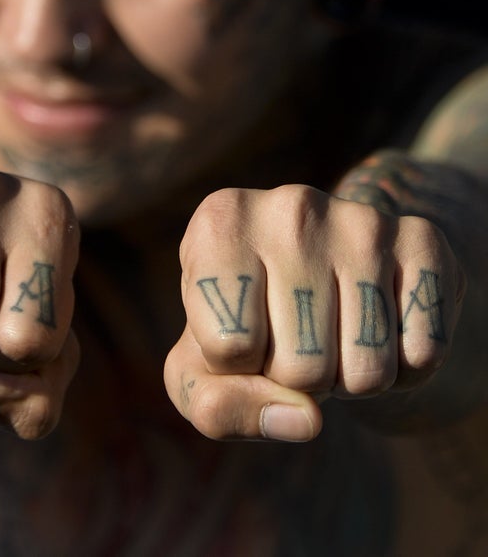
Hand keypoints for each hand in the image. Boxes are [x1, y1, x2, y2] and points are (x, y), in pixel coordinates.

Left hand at [164, 184, 463, 441]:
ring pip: (366, 369)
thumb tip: (305, 421)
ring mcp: (360, 218)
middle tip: (297, 340)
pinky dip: (406, 369)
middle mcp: (289, 207)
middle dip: (299, 381)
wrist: (323, 271)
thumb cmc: (247, 324)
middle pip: (301, 367)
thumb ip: (218, 408)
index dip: (239, 367)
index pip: (230, 348)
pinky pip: (424, 352)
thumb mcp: (203, 368)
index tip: (245, 334)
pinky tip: (383, 329)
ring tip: (336, 334)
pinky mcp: (421, 238)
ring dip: (352, 381)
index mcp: (220, 223)